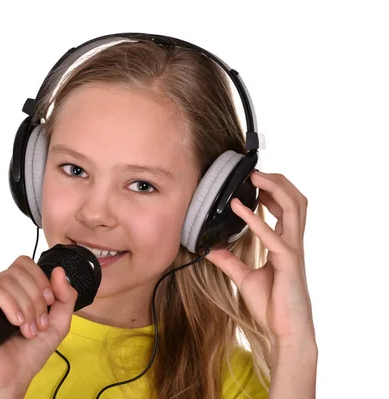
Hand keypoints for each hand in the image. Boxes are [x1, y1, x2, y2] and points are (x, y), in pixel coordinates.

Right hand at [0, 256, 77, 396]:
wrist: (10, 379)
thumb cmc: (27, 353)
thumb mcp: (57, 323)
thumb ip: (65, 297)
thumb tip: (59, 271)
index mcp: (10, 290)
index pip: (24, 264)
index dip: (40, 280)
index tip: (49, 303)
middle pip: (18, 271)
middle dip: (36, 298)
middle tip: (37, 323)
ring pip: (7, 280)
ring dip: (25, 307)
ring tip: (27, 329)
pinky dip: (10, 304)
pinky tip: (15, 322)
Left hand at [207, 171, 314, 346]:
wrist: (285, 331)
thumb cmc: (272, 305)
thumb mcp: (244, 277)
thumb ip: (229, 260)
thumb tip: (210, 247)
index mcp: (285, 244)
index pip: (286, 208)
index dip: (273, 190)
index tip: (253, 180)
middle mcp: (292, 243)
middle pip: (296, 200)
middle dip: (278, 181)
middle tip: (255, 172)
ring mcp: (292, 251)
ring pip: (294, 208)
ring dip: (274, 189)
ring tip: (253, 178)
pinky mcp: (287, 262)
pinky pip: (272, 235)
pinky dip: (254, 219)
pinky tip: (236, 208)